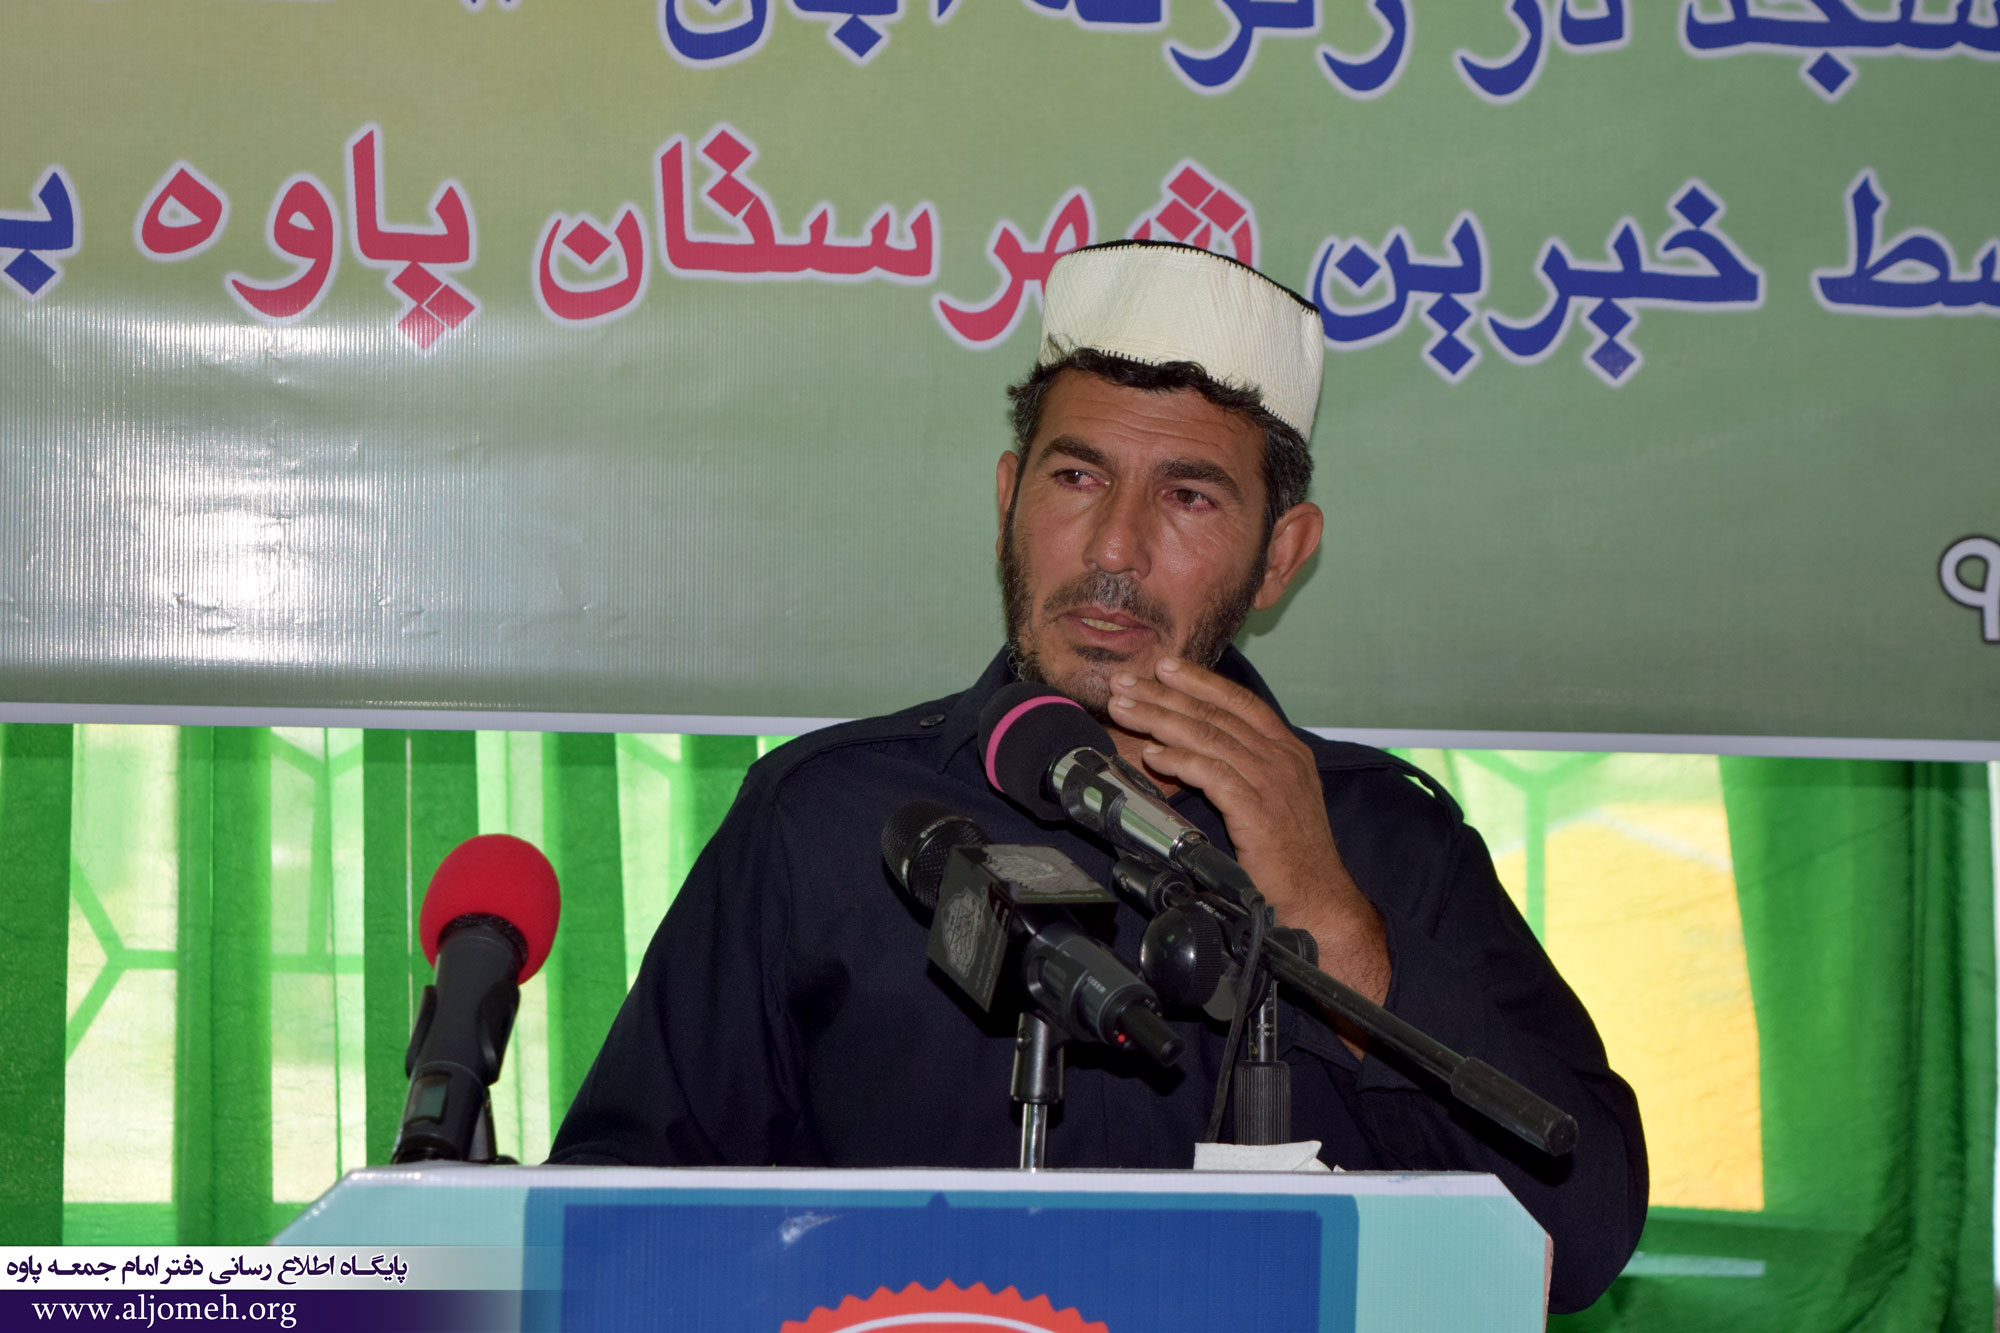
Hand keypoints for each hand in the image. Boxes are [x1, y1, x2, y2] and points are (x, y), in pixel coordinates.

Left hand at [1107, 656, 1390, 1007]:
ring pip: (1209, 738)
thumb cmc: (1289, 857)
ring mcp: (1272, 783)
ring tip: (1126, 710)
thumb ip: (1240, 771)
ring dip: (1162, 719)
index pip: (1240, 702)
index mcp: (1288, 751)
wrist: (1319, 901)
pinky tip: (1154, 754)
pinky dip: (1181, 760)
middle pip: (1216, 714)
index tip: (1164, 666)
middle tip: (1127, 683)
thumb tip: (1192, 751)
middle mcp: (1282, 759)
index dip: (1200, 682)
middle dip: (1166, 694)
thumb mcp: (1270, 801)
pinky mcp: (1259, 812)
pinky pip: (1214, 775)